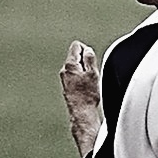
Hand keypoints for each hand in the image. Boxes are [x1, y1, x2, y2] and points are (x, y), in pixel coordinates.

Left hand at [60, 40, 102, 157]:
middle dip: (86, 61)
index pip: (76, 46)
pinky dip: (81, 78)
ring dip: (84, 70)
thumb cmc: (87, 95)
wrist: (81, 112)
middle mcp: (64, 71)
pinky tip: (86, 87)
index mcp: (70, 65)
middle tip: (92, 72)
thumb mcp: (93, 73)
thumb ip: (89, 58)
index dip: (87, 49)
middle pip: (76, 56)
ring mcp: (64, 79)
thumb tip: (87, 50)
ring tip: (90, 81)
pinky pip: (75, 76)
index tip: (92, 59)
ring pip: (76, 67)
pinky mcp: (67, 86)